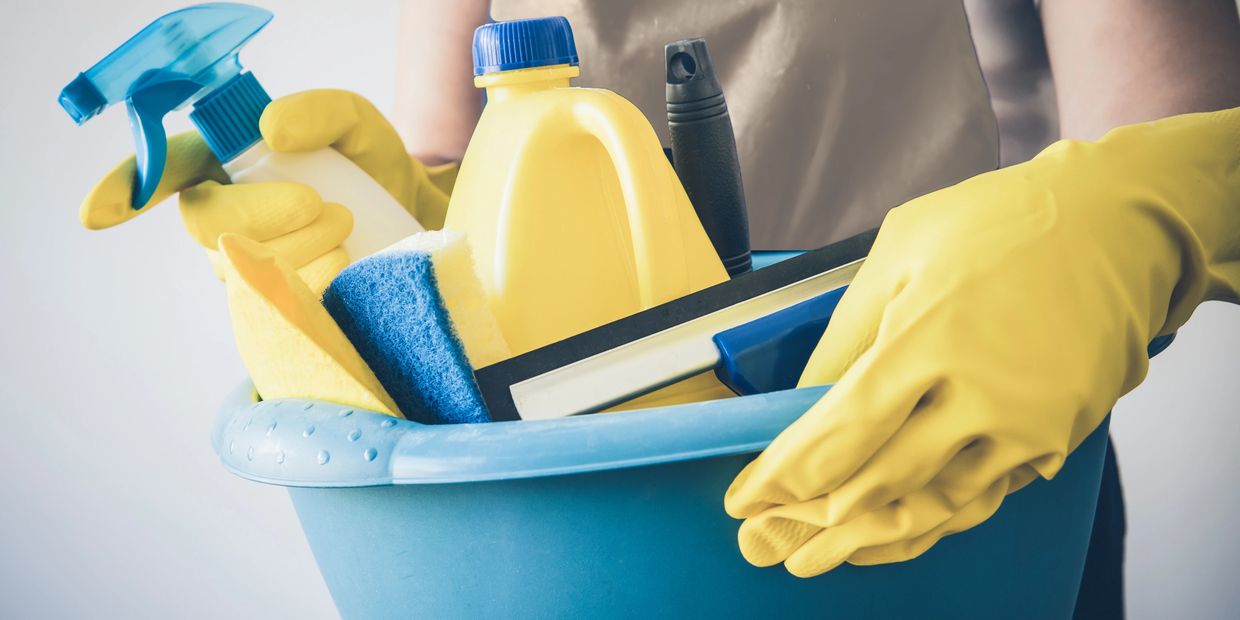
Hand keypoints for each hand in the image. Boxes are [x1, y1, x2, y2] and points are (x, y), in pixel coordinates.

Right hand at [80, 90, 456, 292]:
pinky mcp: (278, 307)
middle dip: (261, 216)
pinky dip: (315, 284)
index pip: (163, 171)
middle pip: (207, 226)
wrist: (416, 222)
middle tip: (324, 204)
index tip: (97, 214)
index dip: (126, 189)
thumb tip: (272, 129)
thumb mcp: (355, 123)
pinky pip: (278, 308)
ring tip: (350, 224)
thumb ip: (318, 112)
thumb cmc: (373, 166)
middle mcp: (225, 220)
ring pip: (244, 269)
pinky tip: (347, 269)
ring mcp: (247, 268)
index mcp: (223, 166)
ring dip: (302, 248)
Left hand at [725, 108, 1239, 576]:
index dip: (785, 476)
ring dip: (869, 532)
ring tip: (819, 549)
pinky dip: (932, 517)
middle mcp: (980, 392)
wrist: (1115, 223)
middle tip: (767, 540)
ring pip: (933, 503)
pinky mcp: (1058, 437)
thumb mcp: (899, 253)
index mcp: (927, 337)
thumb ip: (846, 332)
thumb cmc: (997, 223)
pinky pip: (983, 496)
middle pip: (880, 482)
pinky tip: (893, 525)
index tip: (748, 497)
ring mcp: (1026, 422)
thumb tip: (802, 398)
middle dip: (812, 521)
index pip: (839, 433)